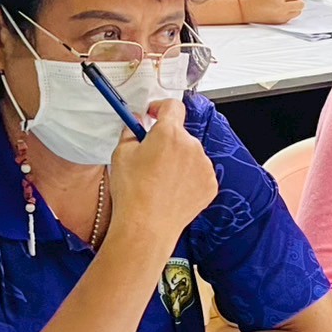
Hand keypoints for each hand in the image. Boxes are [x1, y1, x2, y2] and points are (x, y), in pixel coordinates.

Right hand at [108, 97, 218, 244]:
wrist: (147, 226)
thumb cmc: (133, 192)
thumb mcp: (121, 153)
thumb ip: (131, 130)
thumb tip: (136, 122)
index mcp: (169, 134)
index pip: (173, 106)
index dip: (161, 108)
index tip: (154, 115)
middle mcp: (192, 146)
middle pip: (180, 134)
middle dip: (166, 141)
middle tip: (150, 158)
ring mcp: (204, 166)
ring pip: (191, 154)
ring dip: (179, 160)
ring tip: (160, 180)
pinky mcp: (210, 184)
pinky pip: (199, 173)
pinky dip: (188, 177)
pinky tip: (172, 190)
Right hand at [240, 0, 303, 23]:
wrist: (245, 8)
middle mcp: (281, 6)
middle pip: (301, 4)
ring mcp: (281, 16)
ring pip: (298, 11)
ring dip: (294, 7)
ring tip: (285, 3)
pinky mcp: (279, 22)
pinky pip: (291, 17)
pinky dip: (289, 12)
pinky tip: (280, 9)